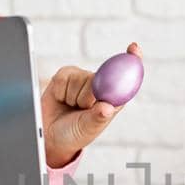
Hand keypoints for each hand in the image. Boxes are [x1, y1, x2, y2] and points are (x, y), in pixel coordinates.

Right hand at [40, 41, 141, 168]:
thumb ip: (97, 118)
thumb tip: (106, 107)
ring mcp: (82, 78)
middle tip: (82, 109)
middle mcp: (100, 85)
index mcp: (113, 98)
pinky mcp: (66, 75)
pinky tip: (61, 99)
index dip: (132, 60)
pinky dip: (60, 92)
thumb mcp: (88, 129)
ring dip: (73, 98)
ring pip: (80, 80)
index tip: (134, 48)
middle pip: (99, 78)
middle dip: (89, 96)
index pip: (126, 77)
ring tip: (71, 106)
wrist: (50, 135)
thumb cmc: (74, 133)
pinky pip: (63, 80)